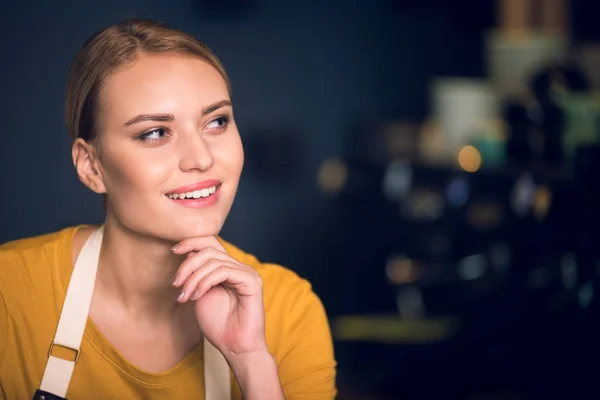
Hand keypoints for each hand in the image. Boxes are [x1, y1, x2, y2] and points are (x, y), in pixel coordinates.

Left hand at [170, 237, 266, 357]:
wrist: (234, 348)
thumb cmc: (218, 325)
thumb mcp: (199, 294)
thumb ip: (196, 274)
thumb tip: (188, 253)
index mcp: (228, 268)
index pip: (211, 243)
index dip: (191, 242)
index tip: (173, 250)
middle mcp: (239, 267)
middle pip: (209, 250)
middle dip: (187, 265)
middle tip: (176, 285)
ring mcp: (247, 273)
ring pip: (214, 260)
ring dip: (193, 278)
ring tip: (185, 296)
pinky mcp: (252, 281)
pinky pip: (224, 271)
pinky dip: (206, 282)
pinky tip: (197, 295)